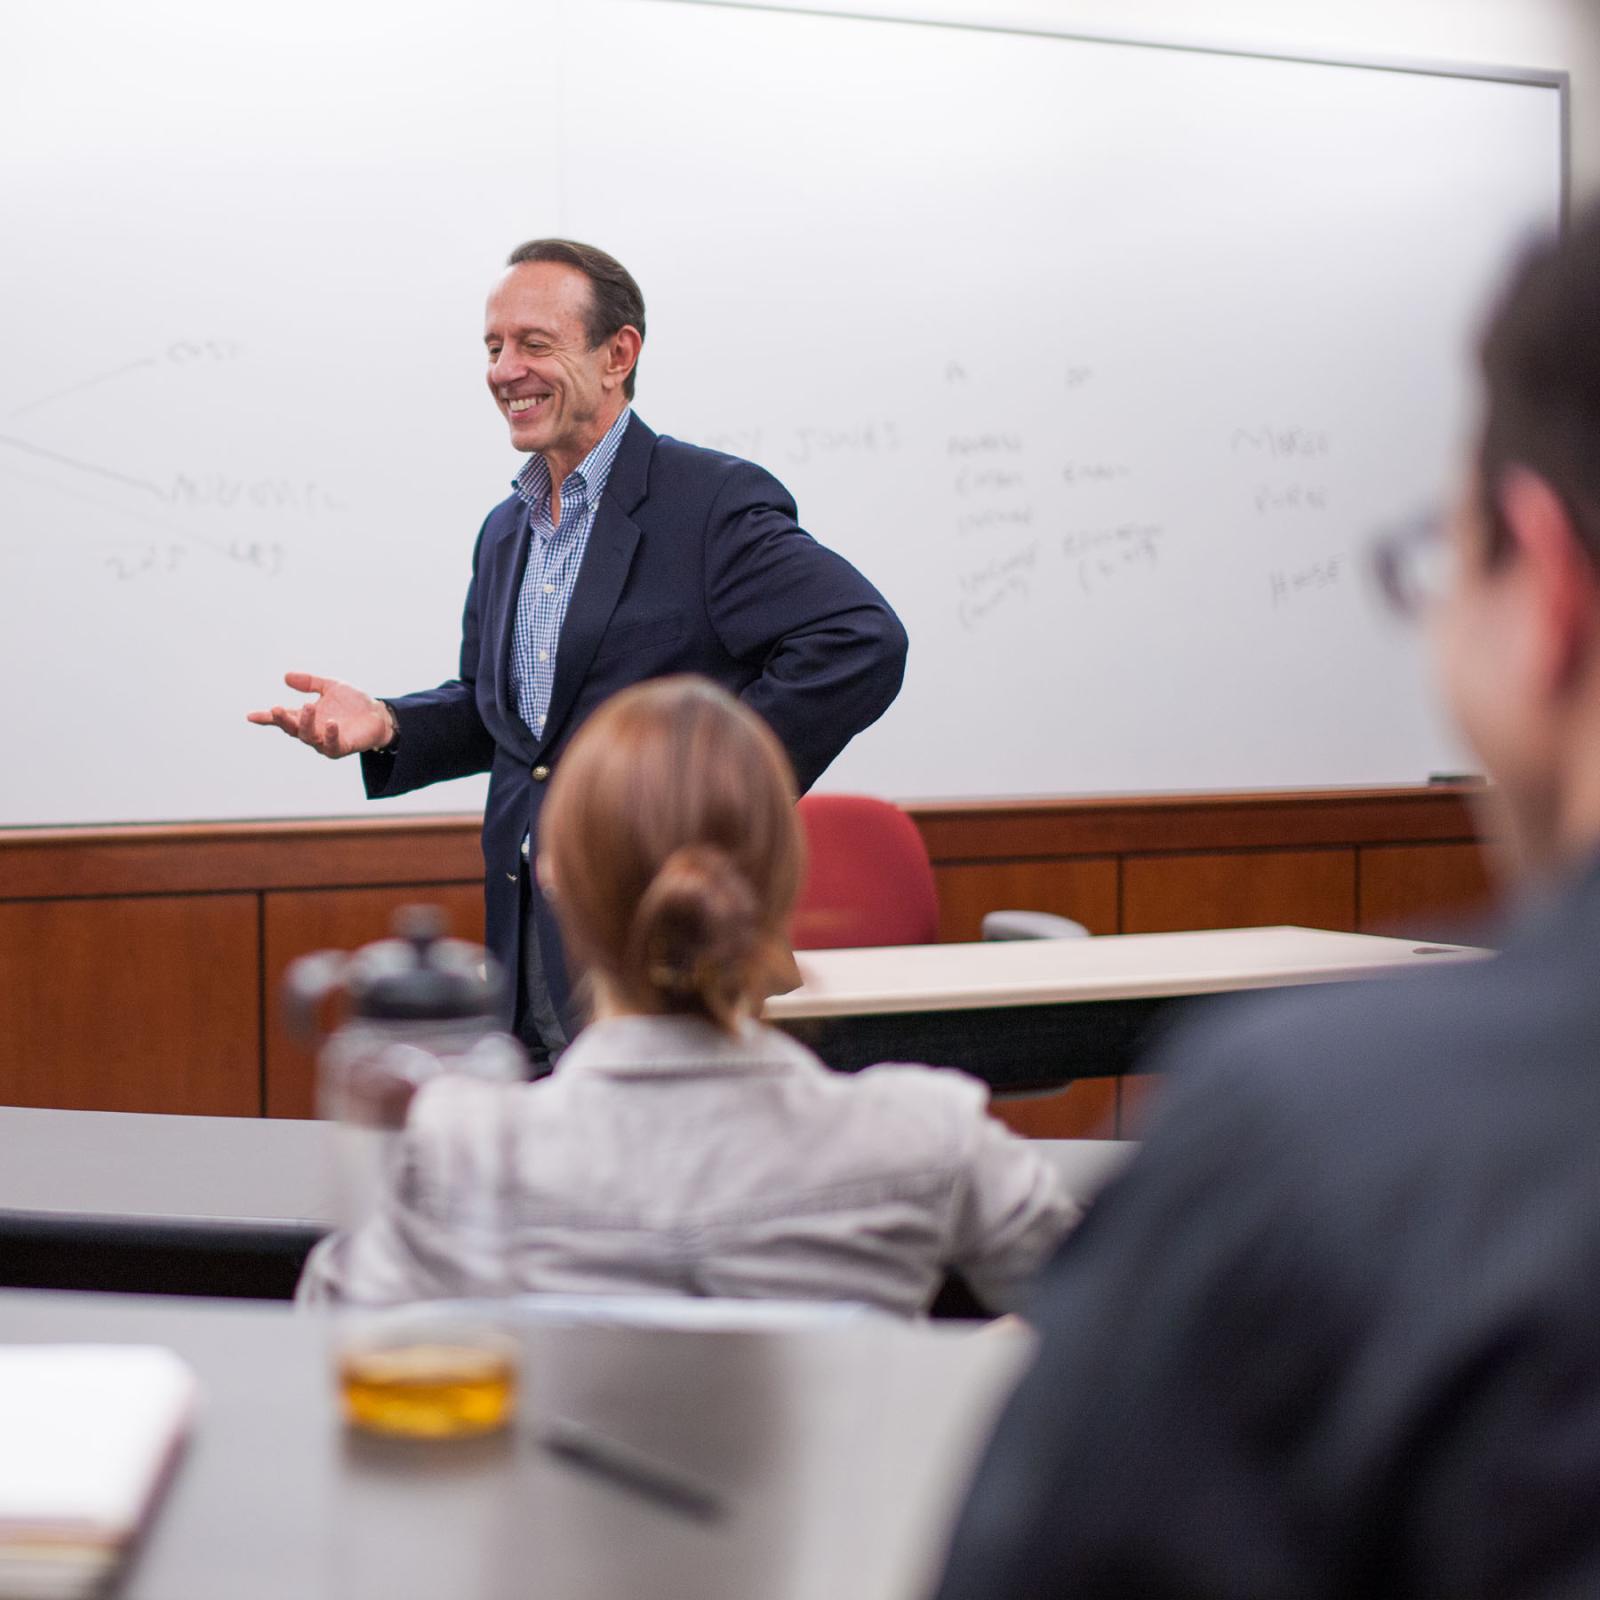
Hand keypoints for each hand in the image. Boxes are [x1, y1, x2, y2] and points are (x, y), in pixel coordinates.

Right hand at [246, 672, 393, 758]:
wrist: (379, 715)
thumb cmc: (353, 703)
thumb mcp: (330, 687)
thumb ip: (309, 682)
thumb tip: (286, 676)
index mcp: (306, 717)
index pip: (283, 718)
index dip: (266, 718)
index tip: (251, 716)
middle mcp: (312, 731)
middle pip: (292, 728)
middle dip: (283, 719)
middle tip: (276, 709)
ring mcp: (325, 741)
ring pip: (309, 737)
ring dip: (306, 723)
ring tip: (308, 707)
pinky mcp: (341, 747)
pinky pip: (332, 745)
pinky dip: (330, 734)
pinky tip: (330, 723)